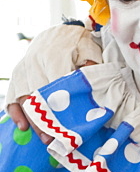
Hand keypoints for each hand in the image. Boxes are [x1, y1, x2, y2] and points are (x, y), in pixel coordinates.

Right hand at [6, 23, 101, 140]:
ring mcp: (24, 68)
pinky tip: (22, 126)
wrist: (61, 32)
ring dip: (33, 119)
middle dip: (46, 120)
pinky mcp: (18, 73)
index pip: (57, 87)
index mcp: (55, 57)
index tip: (69, 127)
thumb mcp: (91, 53)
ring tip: (44, 138)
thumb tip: (95, 92)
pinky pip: (12, 93)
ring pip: (24, 97)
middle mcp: (35, 63)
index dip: (62, 108)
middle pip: (38, 96)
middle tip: (56, 139)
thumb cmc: (80, 45)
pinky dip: (15, 110)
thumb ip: (92, 70)